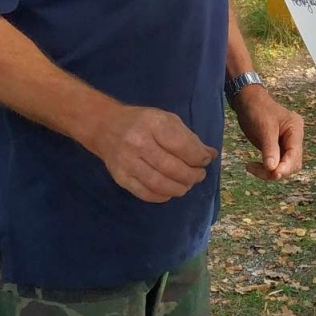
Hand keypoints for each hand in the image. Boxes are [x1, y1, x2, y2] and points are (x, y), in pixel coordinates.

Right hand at [91, 105, 218, 201]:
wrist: (105, 126)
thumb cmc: (142, 121)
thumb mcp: (166, 119)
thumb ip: (188, 137)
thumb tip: (210, 155)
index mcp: (152, 123)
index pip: (181, 145)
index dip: (198, 157)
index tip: (206, 160)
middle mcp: (137, 142)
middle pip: (171, 168)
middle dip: (192, 175)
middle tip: (199, 175)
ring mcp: (126, 162)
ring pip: (159, 184)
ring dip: (179, 188)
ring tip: (187, 184)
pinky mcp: (120, 177)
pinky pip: (146, 193)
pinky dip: (163, 195)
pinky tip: (170, 190)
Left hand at [233, 86, 303, 179]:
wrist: (248, 101)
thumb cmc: (258, 109)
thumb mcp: (264, 128)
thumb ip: (270, 148)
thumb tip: (273, 169)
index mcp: (295, 129)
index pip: (295, 153)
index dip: (286, 166)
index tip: (274, 174)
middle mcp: (294, 138)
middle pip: (292, 163)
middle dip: (277, 170)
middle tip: (258, 170)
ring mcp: (286, 144)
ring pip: (283, 166)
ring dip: (269, 172)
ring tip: (251, 167)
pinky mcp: (277, 148)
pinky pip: (275, 163)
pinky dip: (265, 168)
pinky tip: (252, 166)